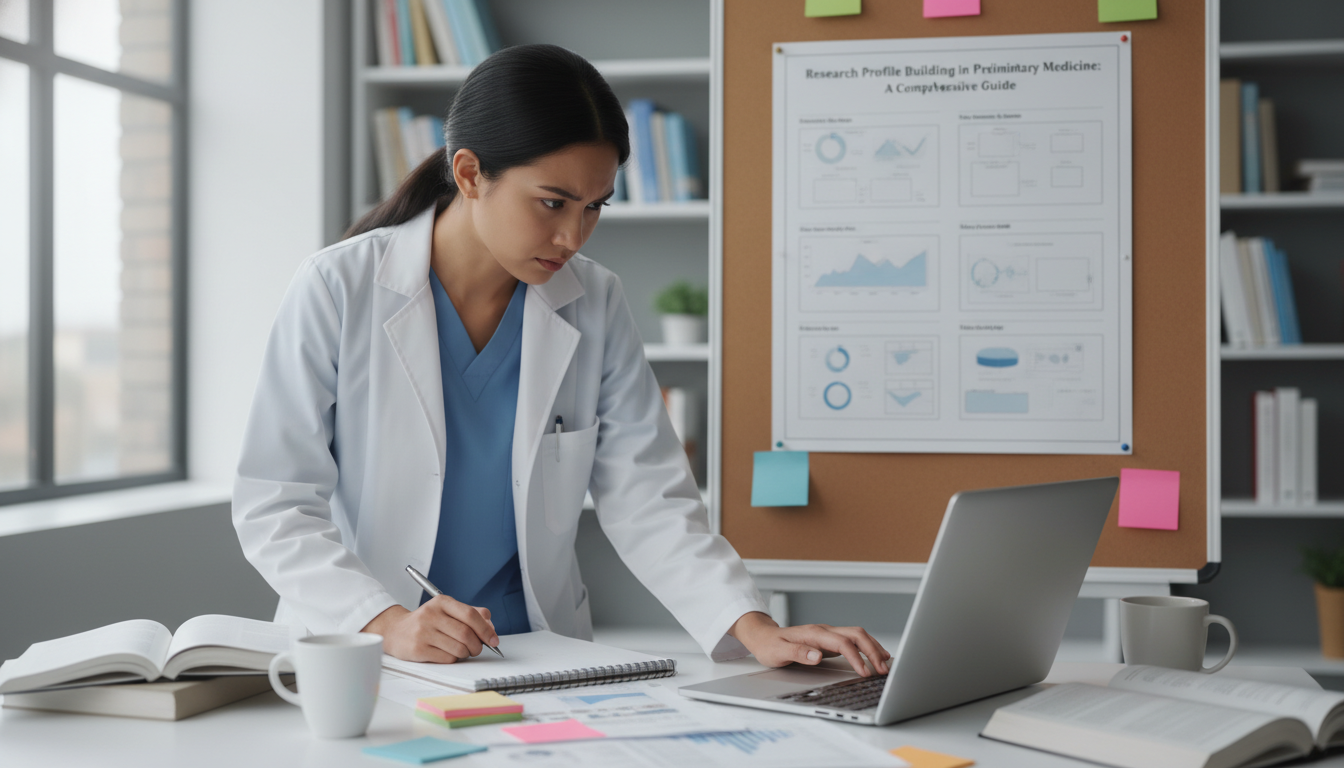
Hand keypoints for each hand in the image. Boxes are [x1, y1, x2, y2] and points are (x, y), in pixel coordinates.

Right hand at [362, 596, 497, 662]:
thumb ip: (471, 614)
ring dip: (466, 653)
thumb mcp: (447, 611)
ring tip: (461, 651)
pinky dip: (453, 659)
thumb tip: (491, 627)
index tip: (494, 640)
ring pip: (459, 648)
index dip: (486, 630)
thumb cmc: (427, 622)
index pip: (471, 615)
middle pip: (466, 634)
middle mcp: (431, 614)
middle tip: (477, 649)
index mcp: (442, 602)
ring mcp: (423, 632)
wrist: (396, 631)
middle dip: (478, 645)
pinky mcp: (418, 649)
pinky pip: (447, 658)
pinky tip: (447, 653)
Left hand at [728, 611, 889, 676]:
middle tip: (883, 669)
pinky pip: (853, 641)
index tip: (865, 672)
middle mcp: (824, 631)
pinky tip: (875, 655)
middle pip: (856, 634)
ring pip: (857, 635)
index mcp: (814, 633)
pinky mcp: (829, 640)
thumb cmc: (770, 645)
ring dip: (873, 647)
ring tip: (885, 663)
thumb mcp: (778, 652)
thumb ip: (798, 653)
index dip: (856, 657)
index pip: (842, 643)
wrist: (763, 637)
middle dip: (872, 650)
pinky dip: (867, 647)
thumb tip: (817, 655)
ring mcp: (828, 634)